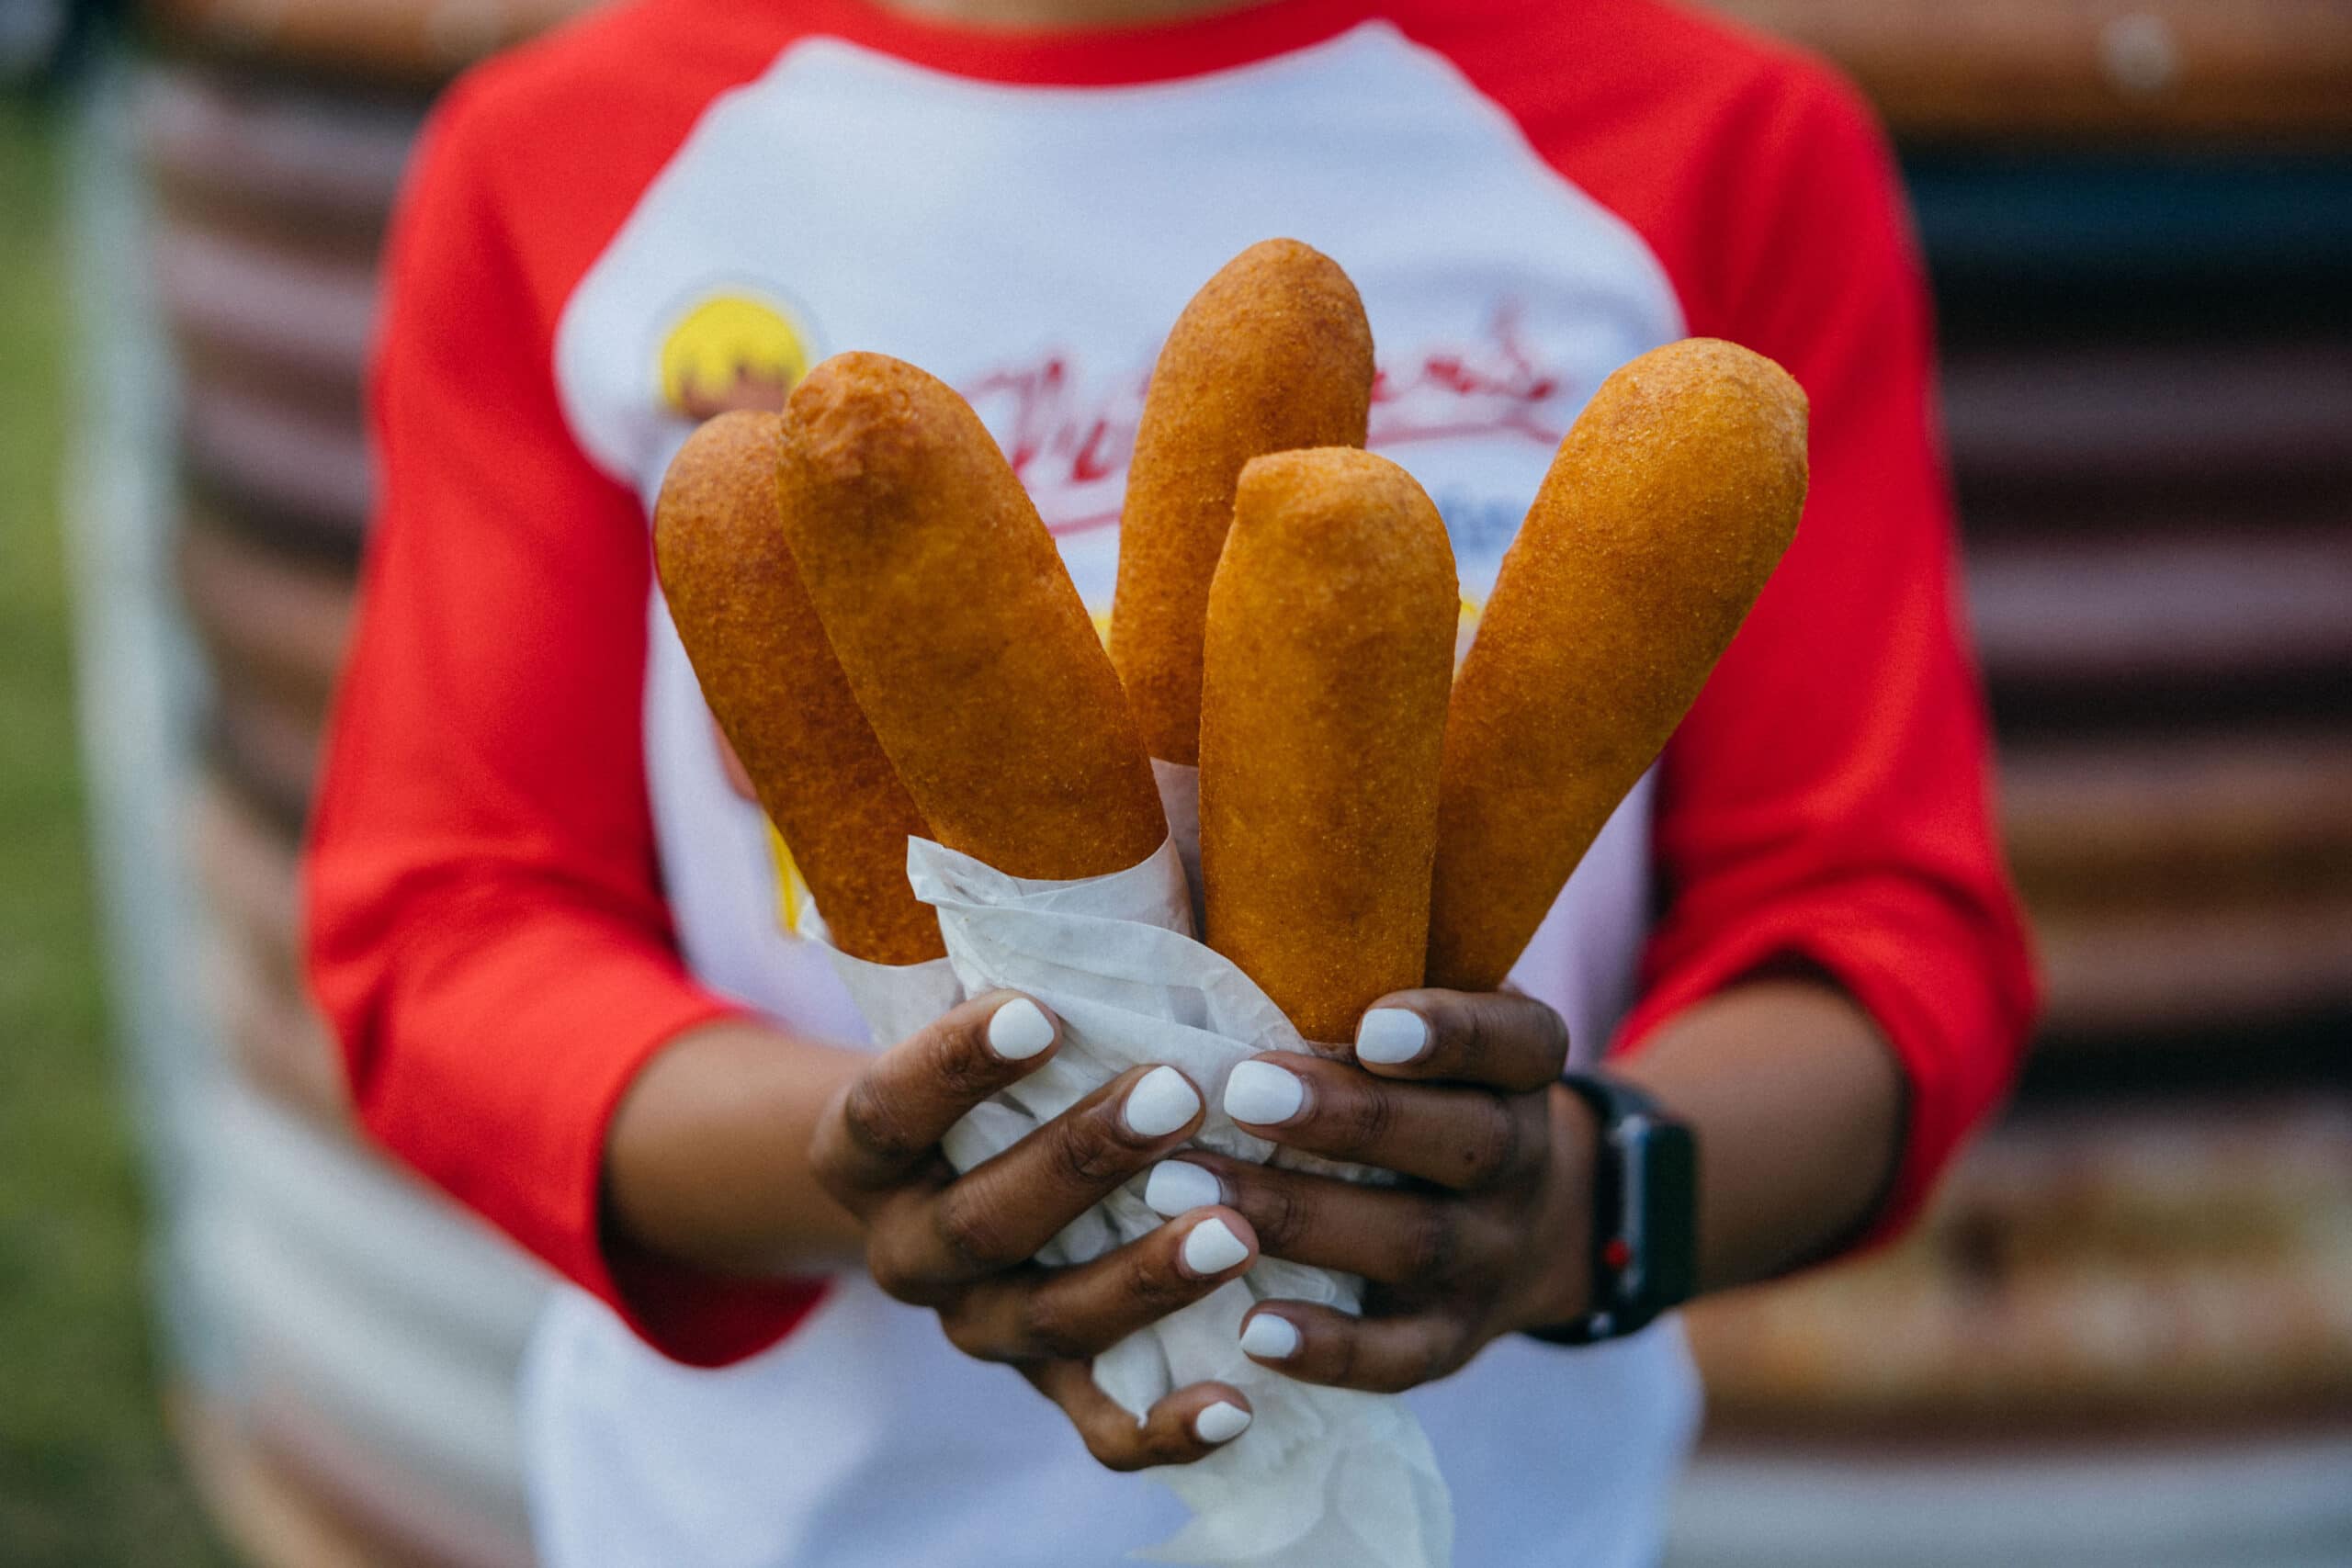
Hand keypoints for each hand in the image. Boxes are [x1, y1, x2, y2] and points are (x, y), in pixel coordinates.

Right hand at [809, 991, 1264, 1467]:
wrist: (953, 1190)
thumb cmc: (1000, 1070)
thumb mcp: (978, 1022)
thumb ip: (1025, 968)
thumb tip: (1137, 846)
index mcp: (863, 1154)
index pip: (890, 1109)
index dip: (957, 1065)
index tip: (1044, 1007)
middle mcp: (909, 1252)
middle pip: (984, 1221)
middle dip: (1082, 1159)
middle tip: (1178, 1094)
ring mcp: (981, 1329)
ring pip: (1052, 1321)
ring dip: (1145, 1276)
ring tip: (1235, 1230)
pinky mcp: (1054, 1389)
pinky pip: (1102, 1432)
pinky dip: (1169, 1429)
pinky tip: (1239, 1400)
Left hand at [1142, 989, 1593, 1392]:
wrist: (1527, 1221)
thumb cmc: (1417, 1080)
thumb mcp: (1420, 1010)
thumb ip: (1348, 956)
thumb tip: (1198, 855)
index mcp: (1522, 1064)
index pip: (1513, 1040)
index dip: (1452, 1032)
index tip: (1372, 1024)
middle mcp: (1521, 1158)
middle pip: (1455, 1140)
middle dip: (1345, 1120)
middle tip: (1240, 1093)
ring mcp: (1491, 1256)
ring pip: (1410, 1243)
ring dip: (1297, 1217)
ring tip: (1185, 1188)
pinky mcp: (1454, 1339)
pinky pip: (1401, 1357)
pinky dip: (1330, 1349)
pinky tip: (1251, 1329)